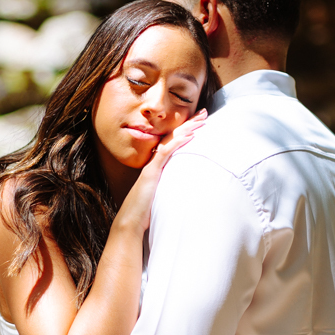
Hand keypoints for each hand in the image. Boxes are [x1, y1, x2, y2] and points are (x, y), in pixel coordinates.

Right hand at [116, 109, 206, 233]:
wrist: (129, 222)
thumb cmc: (144, 213)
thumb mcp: (161, 197)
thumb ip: (170, 189)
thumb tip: (185, 190)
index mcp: (158, 167)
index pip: (173, 143)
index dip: (186, 131)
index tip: (199, 123)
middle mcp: (155, 163)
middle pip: (173, 137)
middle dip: (189, 124)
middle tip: (204, 113)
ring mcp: (152, 167)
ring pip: (171, 141)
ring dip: (187, 129)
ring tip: (201, 119)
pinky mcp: (151, 173)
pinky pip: (165, 154)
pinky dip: (178, 143)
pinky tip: (189, 135)